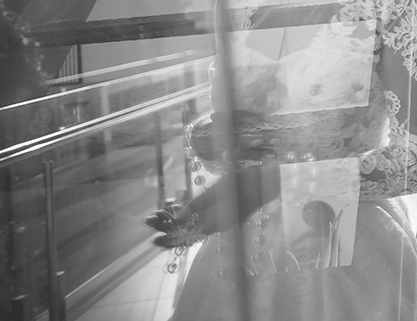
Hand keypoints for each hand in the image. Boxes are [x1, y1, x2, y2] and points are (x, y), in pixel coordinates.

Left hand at [145, 165, 279, 246]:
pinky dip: (186, 213)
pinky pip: (200, 217)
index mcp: (216, 223)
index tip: (149, 234)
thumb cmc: (248, 182)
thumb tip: (176, 217)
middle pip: (185, 230)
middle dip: (165, 226)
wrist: (270, 180)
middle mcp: (216, 224)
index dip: (167, 235)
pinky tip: (176, 207)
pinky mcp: (222, 211)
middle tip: (146, 220)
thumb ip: (199, 204)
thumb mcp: (222, 190)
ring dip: (173, 220)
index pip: (185, 235)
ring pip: (190, 224)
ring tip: (157, 214)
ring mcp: (219, 218)